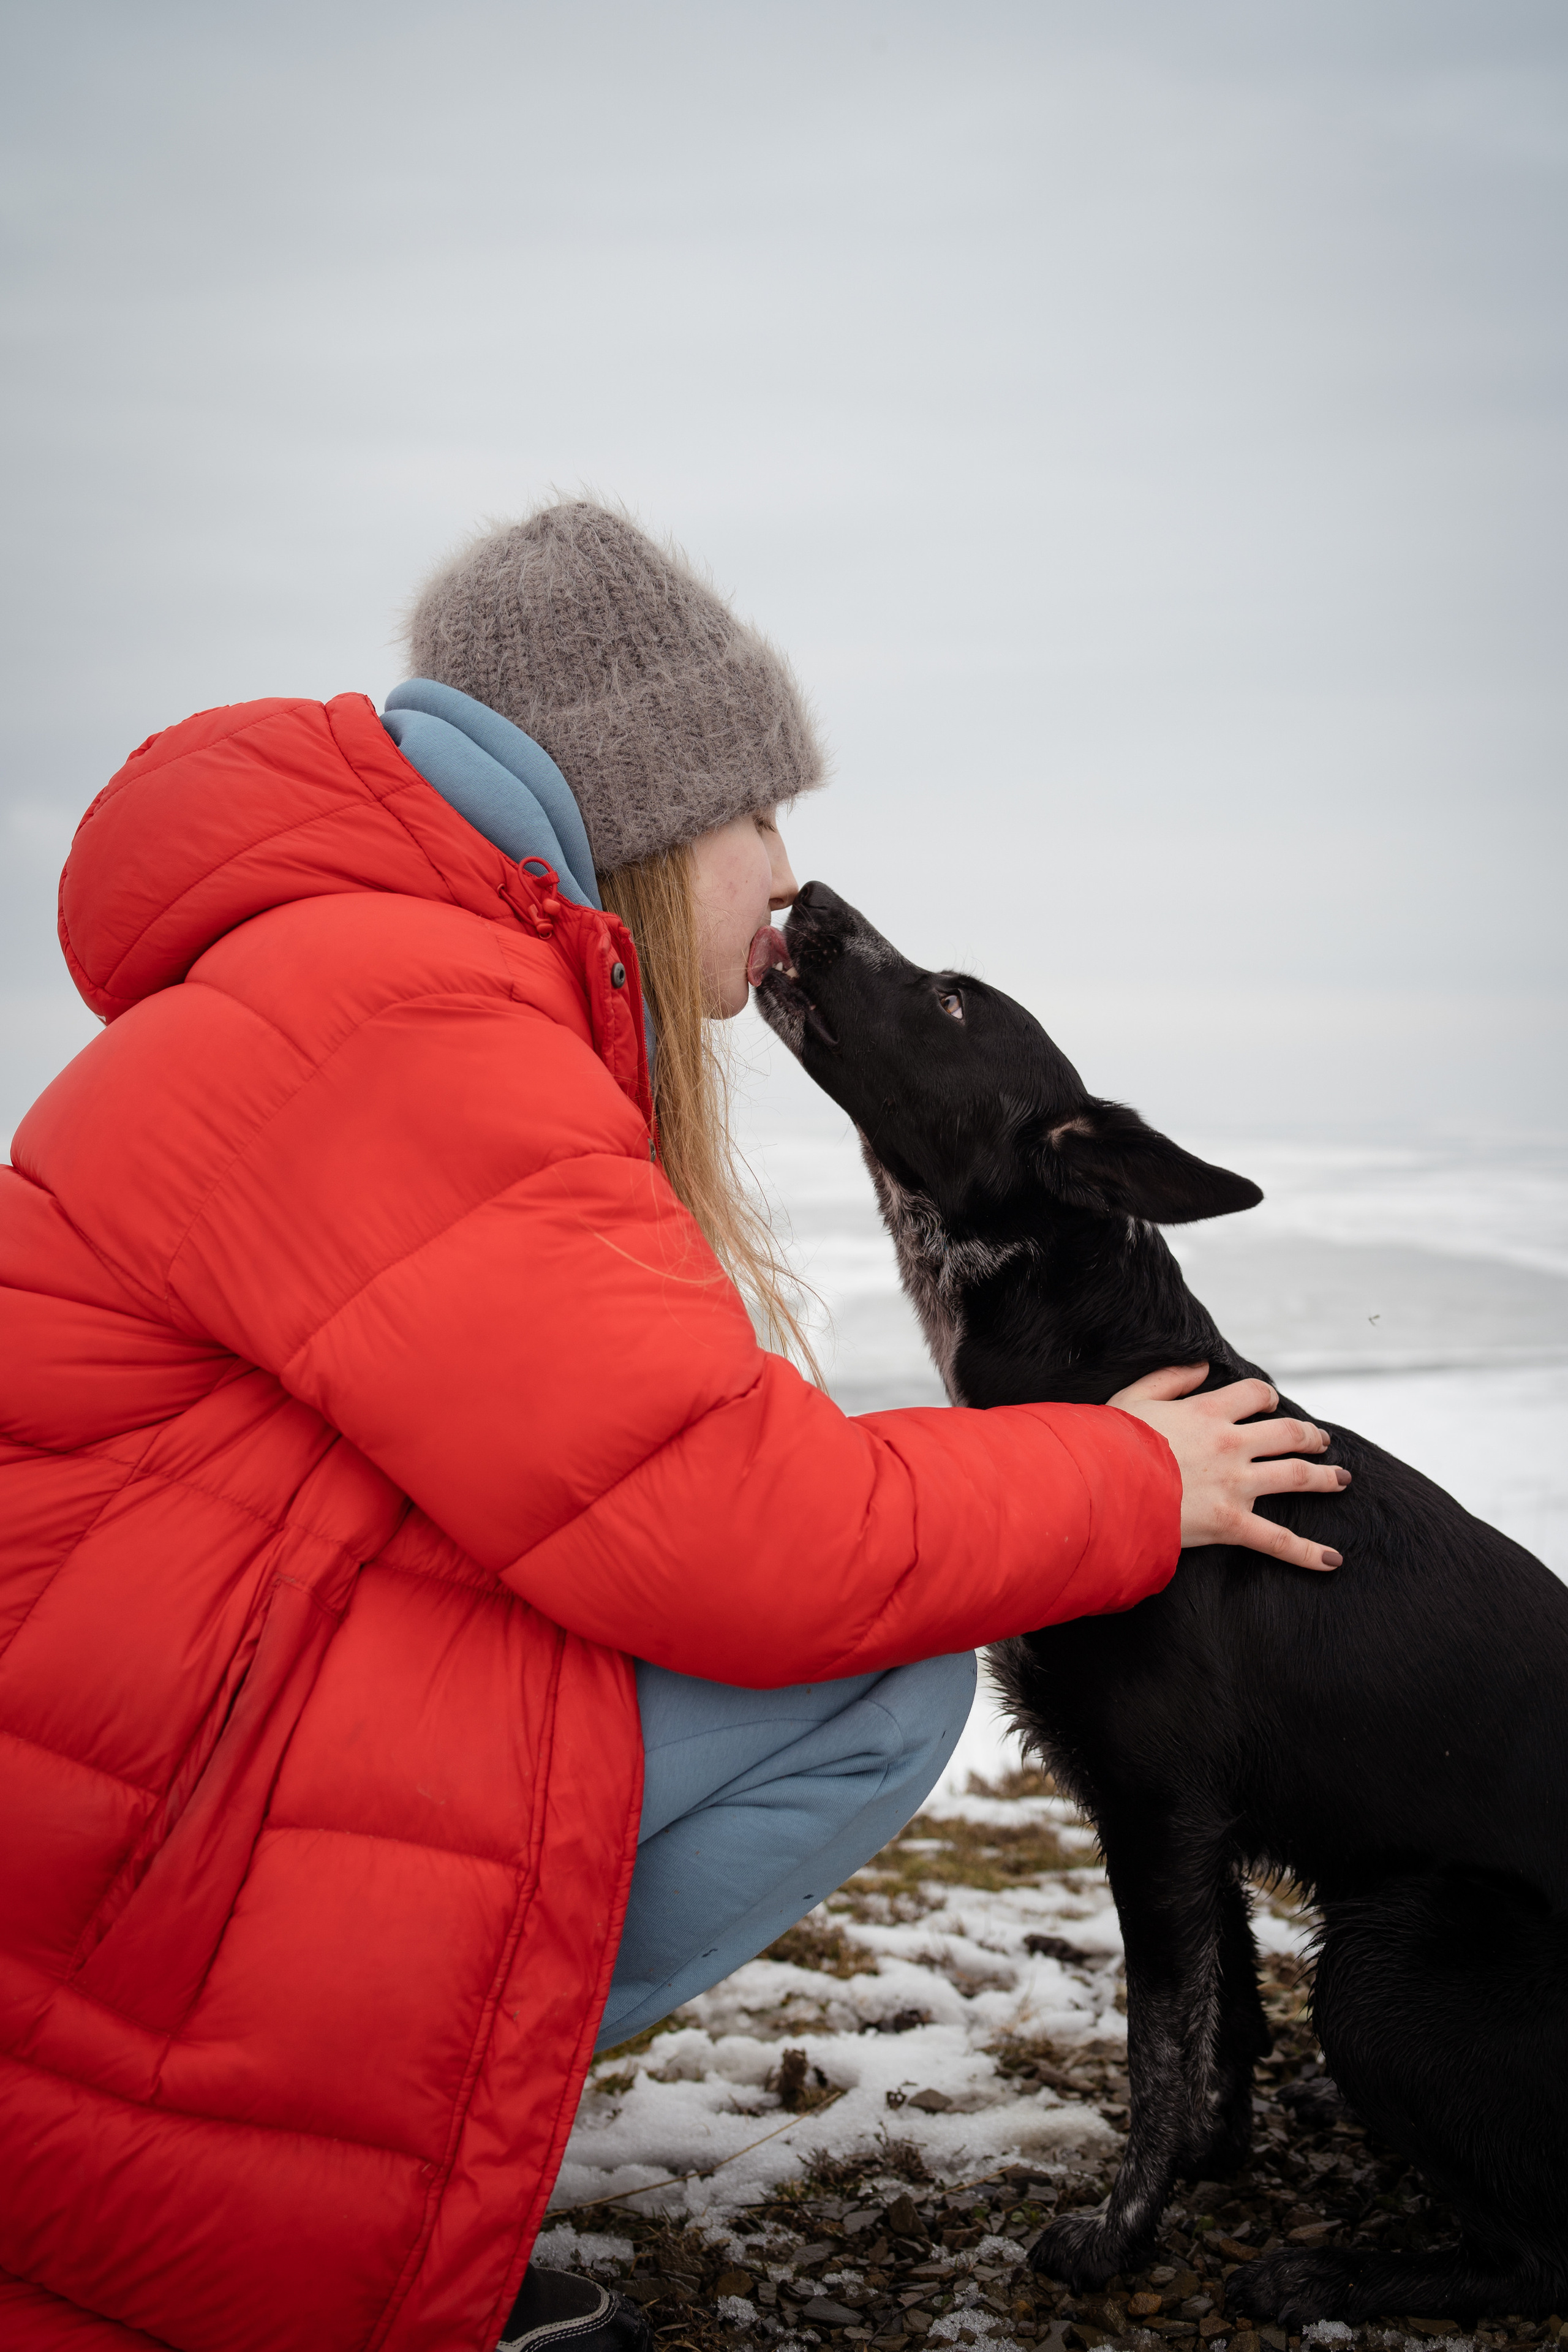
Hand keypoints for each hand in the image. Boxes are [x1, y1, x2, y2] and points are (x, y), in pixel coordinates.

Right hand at [1110, 1363, 1348, 1570]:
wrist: (1103, 1486)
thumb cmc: (1111, 1443)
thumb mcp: (1133, 1398)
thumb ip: (1169, 1377)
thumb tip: (1201, 1365)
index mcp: (1208, 1411)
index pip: (1255, 1394)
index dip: (1268, 1397)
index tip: (1272, 1404)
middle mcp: (1231, 1444)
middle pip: (1287, 1434)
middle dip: (1309, 1435)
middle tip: (1321, 1439)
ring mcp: (1236, 1484)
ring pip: (1296, 1476)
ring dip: (1325, 1477)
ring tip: (1342, 1479)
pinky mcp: (1232, 1523)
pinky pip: (1278, 1540)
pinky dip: (1308, 1553)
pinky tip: (1333, 1561)